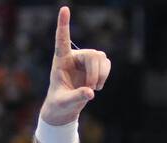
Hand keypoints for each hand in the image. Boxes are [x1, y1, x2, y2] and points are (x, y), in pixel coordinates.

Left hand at [41, 6, 111, 126]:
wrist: (64, 108)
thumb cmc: (59, 104)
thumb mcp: (64, 103)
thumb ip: (76, 97)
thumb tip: (90, 93)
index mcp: (60, 61)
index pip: (62, 40)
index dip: (63, 25)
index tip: (64, 8)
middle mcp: (73, 56)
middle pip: (92, 55)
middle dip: (94, 73)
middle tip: (91, 88)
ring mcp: (85, 60)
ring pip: (101, 57)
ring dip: (100, 74)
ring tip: (93, 88)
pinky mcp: (95, 66)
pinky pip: (106, 63)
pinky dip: (105, 75)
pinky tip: (97, 86)